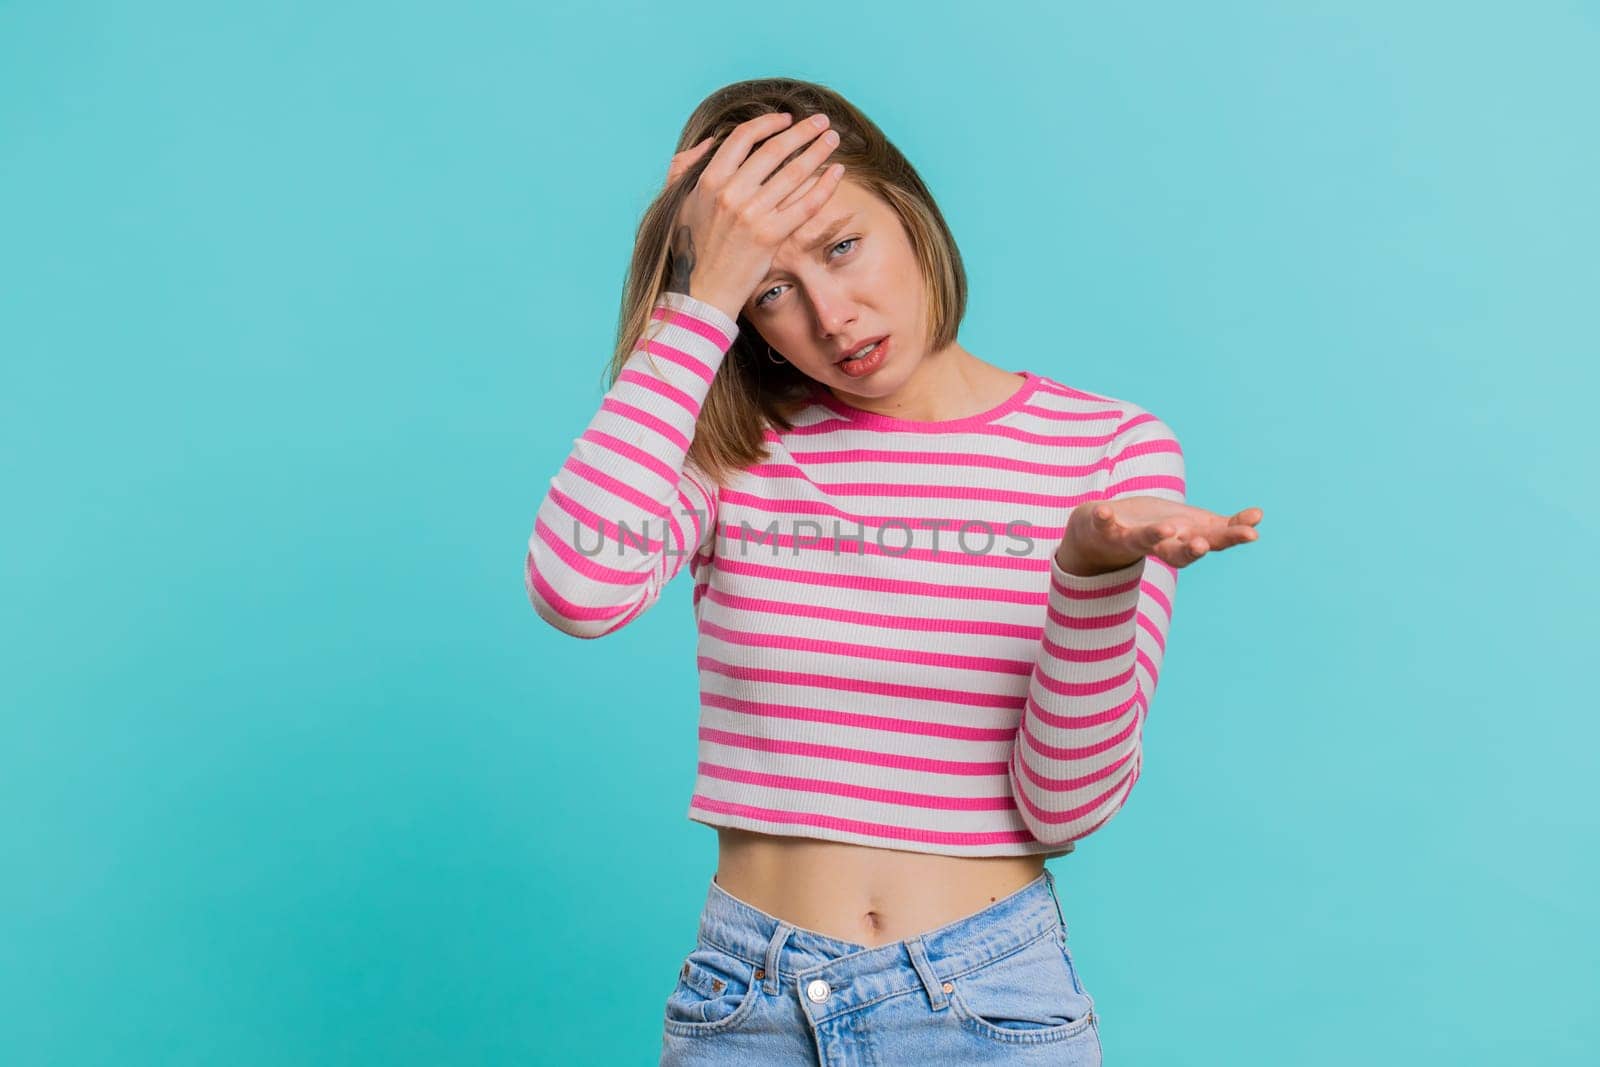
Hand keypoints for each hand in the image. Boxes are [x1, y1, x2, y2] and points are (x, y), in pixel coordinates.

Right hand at [663, 111, 845, 318]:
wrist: (702, 292)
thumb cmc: (690, 248)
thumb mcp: (679, 202)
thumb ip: (685, 168)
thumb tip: (708, 143)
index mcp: (709, 180)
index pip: (743, 137)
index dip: (768, 123)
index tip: (786, 119)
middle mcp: (731, 193)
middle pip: (775, 150)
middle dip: (803, 131)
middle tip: (821, 121)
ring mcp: (752, 215)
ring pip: (794, 172)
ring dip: (818, 151)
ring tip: (833, 139)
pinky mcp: (770, 236)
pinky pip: (805, 204)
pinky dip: (824, 185)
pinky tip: (837, 172)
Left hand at [1056, 498, 1263, 575]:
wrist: (1102, 536)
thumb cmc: (1156, 530)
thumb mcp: (1194, 526)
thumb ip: (1225, 526)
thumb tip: (1259, 516)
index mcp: (1184, 540)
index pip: (1211, 541)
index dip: (1231, 537)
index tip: (1252, 532)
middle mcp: (1160, 545)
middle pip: (1178, 552)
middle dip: (1192, 550)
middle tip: (1203, 544)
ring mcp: (1131, 539)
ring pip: (1143, 541)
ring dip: (1155, 535)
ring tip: (1166, 528)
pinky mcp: (1105, 529)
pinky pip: (1103, 524)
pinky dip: (1103, 518)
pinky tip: (1103, 510)